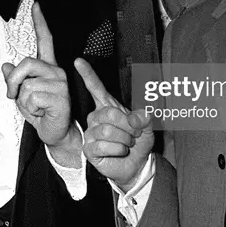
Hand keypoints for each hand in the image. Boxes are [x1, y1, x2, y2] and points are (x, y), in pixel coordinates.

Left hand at [1, 5, 78, 161]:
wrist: (56, 133)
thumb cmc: (41, 113)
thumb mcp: (22, 94)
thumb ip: (15, 79)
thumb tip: (6, 66)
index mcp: (48, 67)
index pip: (45, 40)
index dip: (40, 22)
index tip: (36, 6)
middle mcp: (56, 71)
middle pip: (26, 63)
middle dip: (14, 81)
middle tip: (15, 95)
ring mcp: (60, 83)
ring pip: (27, 85)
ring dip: (24, 100)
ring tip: (36, 107)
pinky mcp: (61, 97)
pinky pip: (33, 98)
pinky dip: (31, 108)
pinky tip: (42, 112)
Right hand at [80, 59, 153, 190]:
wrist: (135, 165)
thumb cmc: (138, 143)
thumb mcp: (147, 127)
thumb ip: (145, 118)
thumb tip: (138, 116)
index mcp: (108, 106)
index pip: (96, 88)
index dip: (88, 75)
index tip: (78, 61)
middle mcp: (96, 117)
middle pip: (110, 113)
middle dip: (128, 127)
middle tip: (133, 135)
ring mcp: (91, 132)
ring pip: (108, 131)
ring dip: (124, 140)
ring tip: (126, 144)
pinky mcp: (89, 148)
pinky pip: (104, 145)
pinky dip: (118, 150)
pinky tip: (118, 152)